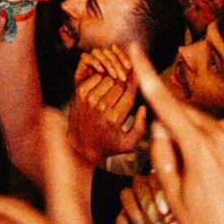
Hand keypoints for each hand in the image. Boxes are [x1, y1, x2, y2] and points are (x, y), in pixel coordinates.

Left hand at [69, 49, 147, 166]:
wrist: (81, 146)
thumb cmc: (107, 145)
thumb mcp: (128, 144)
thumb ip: (140, 128)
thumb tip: (143, 108)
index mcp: (114, 119)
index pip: (129, 94)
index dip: (135, 84)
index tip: (138, 77)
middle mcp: (101, 108)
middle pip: (120, 84)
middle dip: (125, 84)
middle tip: (125, 86)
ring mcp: (89, 99)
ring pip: (108, 78)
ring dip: (113, 81)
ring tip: (114, 88)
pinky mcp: (80, 93)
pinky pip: (96, 77)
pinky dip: (101, 78)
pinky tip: (104, 86)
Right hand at [129, 44, 223, 223]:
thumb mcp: (173, 197)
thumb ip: (163, 155)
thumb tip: (161, 127)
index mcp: (199, 148)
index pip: (165, 102)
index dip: (146, 73)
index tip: (134, 47)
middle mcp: (223, 141)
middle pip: (185, 116)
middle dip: (170, 126)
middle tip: (169, 169)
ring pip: (204, 128)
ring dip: (190, 140)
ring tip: (192, 186)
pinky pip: (222, 141)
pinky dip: (208, 150)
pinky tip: (209, 184)